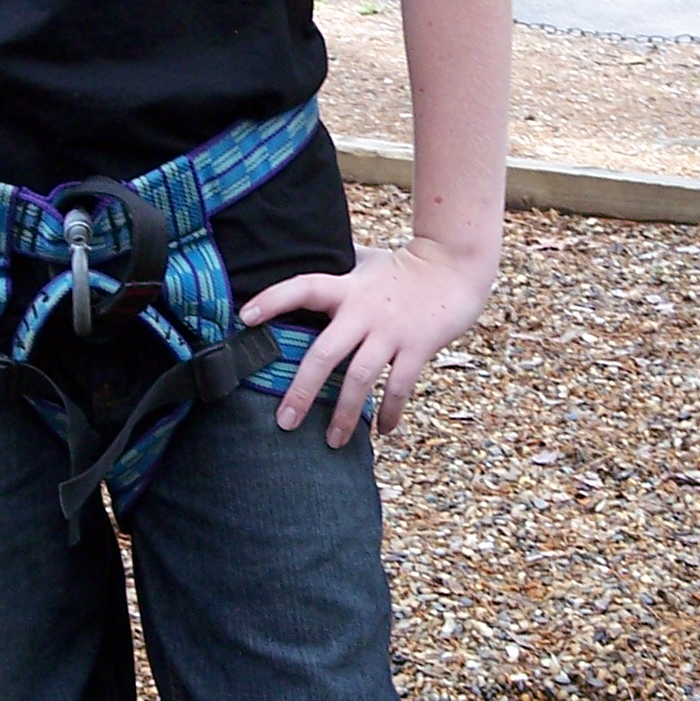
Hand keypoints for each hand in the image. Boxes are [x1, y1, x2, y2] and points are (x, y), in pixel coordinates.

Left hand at [239, 235, 496, 448]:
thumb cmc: (405, 264)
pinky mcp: (418, 347)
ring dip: (345, 414)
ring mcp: (391, 332)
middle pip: (324, 354)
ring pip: (360, 379)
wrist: (455, 265)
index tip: (244, 318)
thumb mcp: (365, 260)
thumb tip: (305, 258)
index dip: (273, 300)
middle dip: (302, 391)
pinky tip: (382, 430)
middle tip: (284, 423)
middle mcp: (364, 312)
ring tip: (332, 442)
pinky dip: (390, 412)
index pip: (302, 289)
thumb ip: (338, 267)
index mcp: (346, 289)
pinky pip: (399, 387)